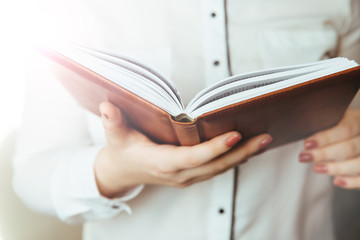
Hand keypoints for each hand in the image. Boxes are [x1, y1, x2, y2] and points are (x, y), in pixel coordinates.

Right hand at [94, 101, 272, 197]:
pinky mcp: (192, 175)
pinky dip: (235, 158)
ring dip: (244, 155)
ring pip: (220, 169)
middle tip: (265, 137)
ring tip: (265, 140)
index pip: (192, 158)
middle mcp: (179, 174)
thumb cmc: (122, 151)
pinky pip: (217, 168)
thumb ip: (112, 123)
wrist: (123, 172)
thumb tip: (106, 105)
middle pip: (215, 166)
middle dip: (242, 152)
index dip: (214, 149)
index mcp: (162, 164)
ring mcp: (187, 177)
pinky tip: (250, 147)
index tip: (235, 135)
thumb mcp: (115, 137)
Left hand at [299, 109, 359, 188]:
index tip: (307, 144)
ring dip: (336, 168)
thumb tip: (301, 131)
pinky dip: (351, 182)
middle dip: (324, 154)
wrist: (357, 135)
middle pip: (350, 147)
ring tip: (316, 169)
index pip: (345, 129)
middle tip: (304, 157)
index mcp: (358, 119)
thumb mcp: (335, 120)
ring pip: (359, 163)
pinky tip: (336, 181)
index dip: (325, 137)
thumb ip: (324, 124)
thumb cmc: (340, 128)